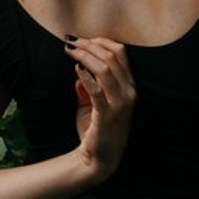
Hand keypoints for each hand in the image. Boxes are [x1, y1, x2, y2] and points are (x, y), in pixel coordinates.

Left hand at [66, 37, 135, 181]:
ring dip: (85, 55)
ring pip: (105, 68)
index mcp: (130, 86)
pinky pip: (97, 90)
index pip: (121, 53)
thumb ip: (90, 85)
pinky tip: (76, 69)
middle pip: (112, 57)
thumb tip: (79, 68)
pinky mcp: (108, 115)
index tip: (83, 39)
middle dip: (89, 44)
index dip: (101, 41)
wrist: (100, 159)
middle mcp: (129, 92)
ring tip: (69, 50)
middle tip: (71, 41)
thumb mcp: (95, 103)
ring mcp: (120, 104)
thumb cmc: (97, 130)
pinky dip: (86, 76)